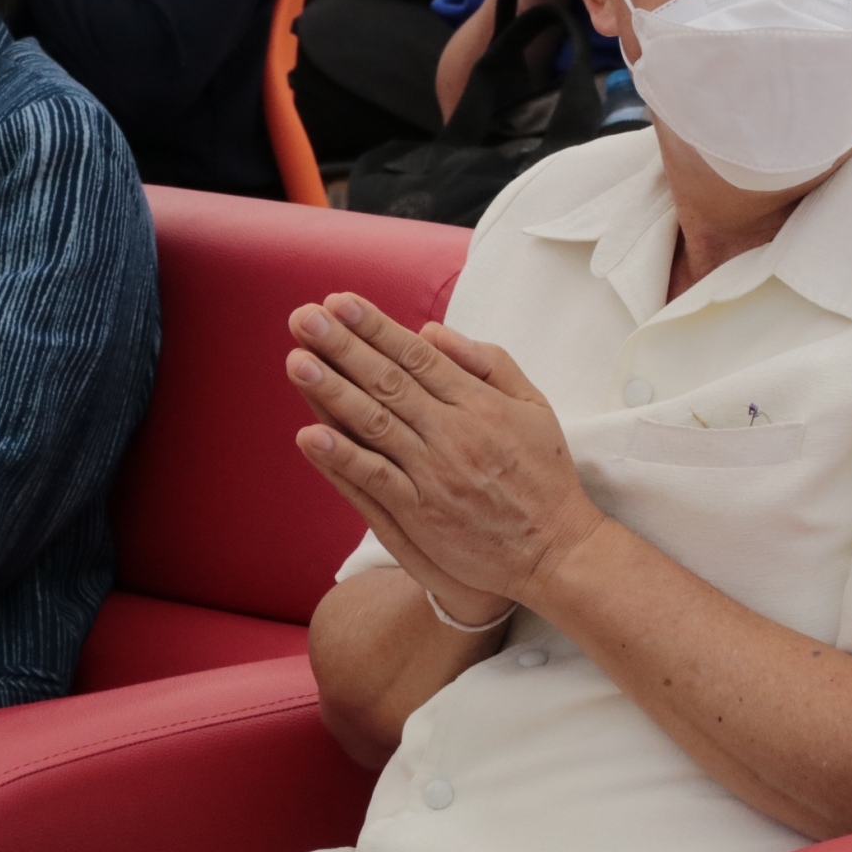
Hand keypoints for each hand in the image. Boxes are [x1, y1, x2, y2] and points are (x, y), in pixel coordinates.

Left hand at [285, 293, 606, 610]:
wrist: (554, 549)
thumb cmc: (543, 473)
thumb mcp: (533, 405)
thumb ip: (487, 363)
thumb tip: (432, 331)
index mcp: (481, 403)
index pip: (417, 356)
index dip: (375, 328)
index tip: (340, 302)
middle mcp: (454, 433)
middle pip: (388, 382)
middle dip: (342, 347)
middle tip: (303, 318)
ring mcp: (434, 474)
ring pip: (375, 425)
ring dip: (331, 392)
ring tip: (297, 360)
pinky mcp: (421, 514)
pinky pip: (374, 480)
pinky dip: (342, 458)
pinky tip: (309, 435)